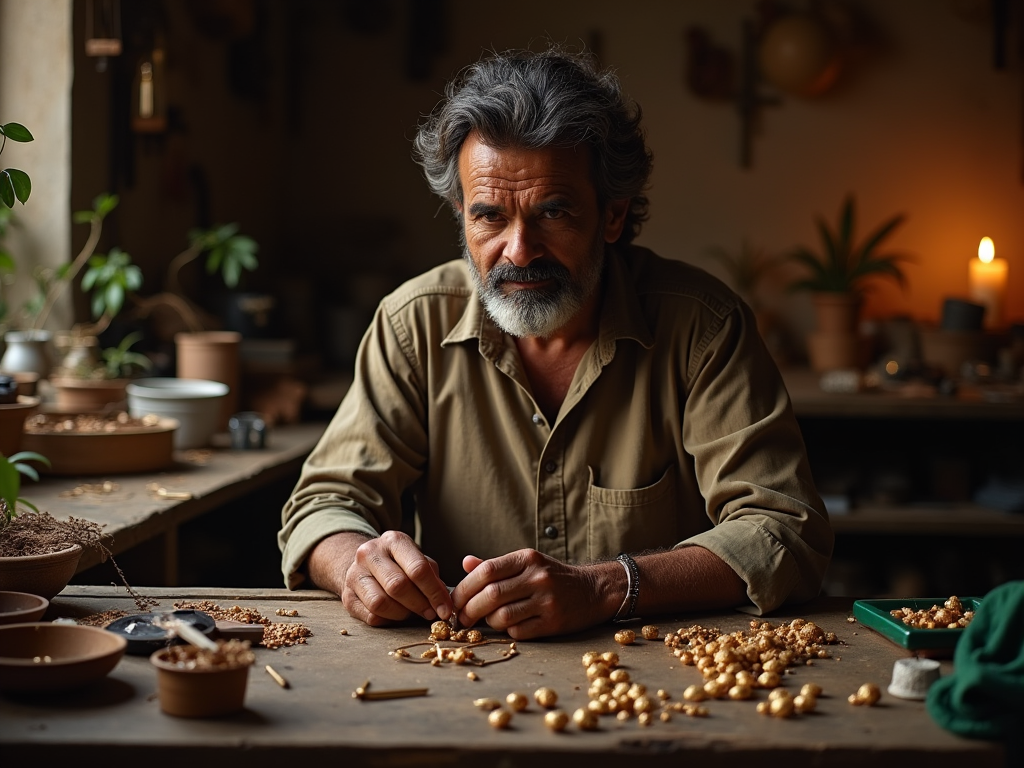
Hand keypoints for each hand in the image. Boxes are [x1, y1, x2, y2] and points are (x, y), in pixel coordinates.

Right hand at [340, 531, 453, 626]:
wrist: (363, 564)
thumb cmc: (398, 563)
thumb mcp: (416, 559)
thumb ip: (431, 576)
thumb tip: (444, 601)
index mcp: (393, 541)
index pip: (417, 568)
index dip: (434, 592)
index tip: (445, 609)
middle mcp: (370, 553)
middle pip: (398, 586)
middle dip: (419, 604)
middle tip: (431, 613)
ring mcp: (354, 574)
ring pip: (381, 603)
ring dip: (402, 614)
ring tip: (411, 613)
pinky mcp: (346, 596)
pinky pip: (370, 616)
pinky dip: (387, 620)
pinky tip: (395, 615)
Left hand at [452, 549, 617, 639]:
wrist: (593, 591)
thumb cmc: (553, 576)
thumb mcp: (528, 563)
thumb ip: (496, 566)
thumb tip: (465, 564)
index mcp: (527, 558)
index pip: (486, 571)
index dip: (464, 588)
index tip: (454, 600)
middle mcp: (538, 577)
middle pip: (490, 595)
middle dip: (469, 609)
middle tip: (461, 618)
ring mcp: (547, 600)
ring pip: (502, 616)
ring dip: (488, 622)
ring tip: (486, 621)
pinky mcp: (554, 622)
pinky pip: (519, 631)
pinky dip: (508, 631)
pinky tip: (510, 626)